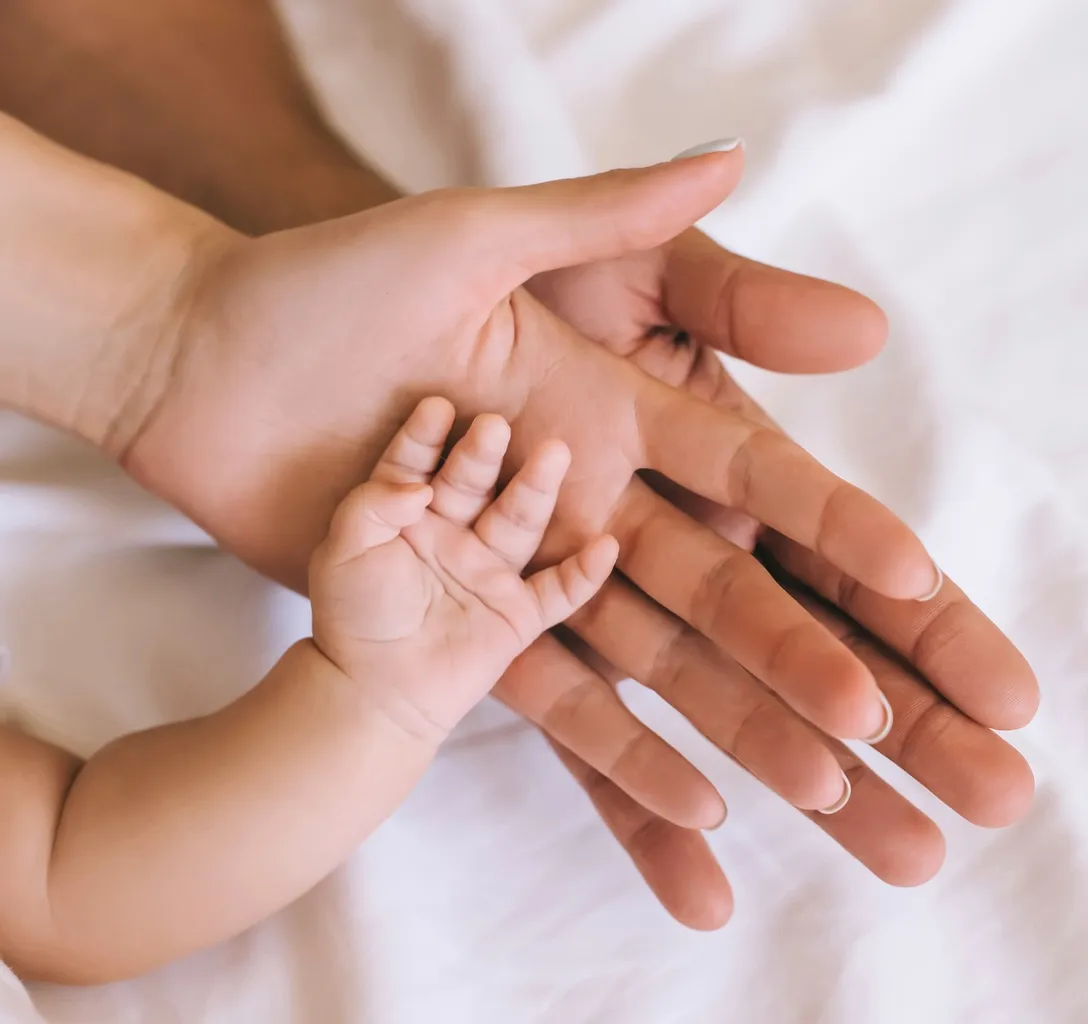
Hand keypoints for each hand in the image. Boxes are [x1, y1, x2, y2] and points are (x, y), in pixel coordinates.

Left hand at [125, 151, 948, 924]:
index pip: (747, 472)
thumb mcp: (481, 235)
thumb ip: (610, 218)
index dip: (832, 526)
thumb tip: (741, 157)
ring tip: (824, 792)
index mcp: (607, 402)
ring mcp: (527, 565)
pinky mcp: (464, 620)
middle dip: (808, 650)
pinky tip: (696, 816)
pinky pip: (559, 700)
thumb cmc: (334, 284)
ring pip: (655, 656)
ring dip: (736, 721)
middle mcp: (586, 493)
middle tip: (891, 729)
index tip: (914, 582)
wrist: (209, 363)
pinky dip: (624, 759)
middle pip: (720, 583)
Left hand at [310, 397, 616, 740]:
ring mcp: (491, 570)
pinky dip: (584, 574)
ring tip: (555, 454)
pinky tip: (606, 546)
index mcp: (411, 513)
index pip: (417, 463)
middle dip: (484, 455)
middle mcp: (456, 532)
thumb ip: (371, 506)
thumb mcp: (344, 550)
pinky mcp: (518, 614)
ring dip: (538, 490)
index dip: (425, 437)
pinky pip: (558, 592)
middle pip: (474, 484)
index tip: (437, 407)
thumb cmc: (354, 616)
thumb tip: (418, 486)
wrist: (375, 693)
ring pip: (519, 523)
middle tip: (496, 425)